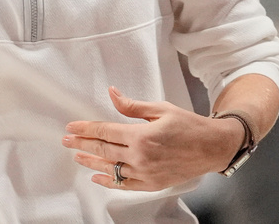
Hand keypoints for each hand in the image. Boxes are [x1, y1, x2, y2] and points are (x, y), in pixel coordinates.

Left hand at [62, 87, 242, 190]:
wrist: (212, 147)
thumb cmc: (189, 126)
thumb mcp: (160, 109)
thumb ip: (132, 105)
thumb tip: (112, 93)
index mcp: (141, 136)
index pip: (104, 132)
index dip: (85, 129)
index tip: (71, 127)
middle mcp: (141, 157)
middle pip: (103, 150)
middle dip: (81, 144)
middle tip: (66, 141)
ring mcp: (146, 173)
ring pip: (111, 168)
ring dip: (91, 162)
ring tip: (77, 156)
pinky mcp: (152, 183)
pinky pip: (124, 185)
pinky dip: (109, 181)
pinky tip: (97, 177)